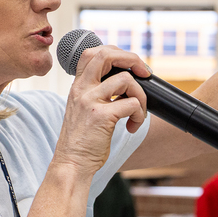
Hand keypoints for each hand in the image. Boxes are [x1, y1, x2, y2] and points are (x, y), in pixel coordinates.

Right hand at [55, 45, 148, 177]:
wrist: (72, 163)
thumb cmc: (82, 140)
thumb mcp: (82, 109)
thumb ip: (95, 93)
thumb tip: (125, 83)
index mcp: (77, 86)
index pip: (92, 53)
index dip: (115, 53)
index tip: (130, 66)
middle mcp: (81, 89)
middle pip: (107, 54)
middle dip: (132, 59)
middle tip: (145, 74)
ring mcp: (90, 101)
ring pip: (126, 79)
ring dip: (141, 96)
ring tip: (137, 113)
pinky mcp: (102, 116)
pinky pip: (132, 104)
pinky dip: (139, 115)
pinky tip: (132, 126)